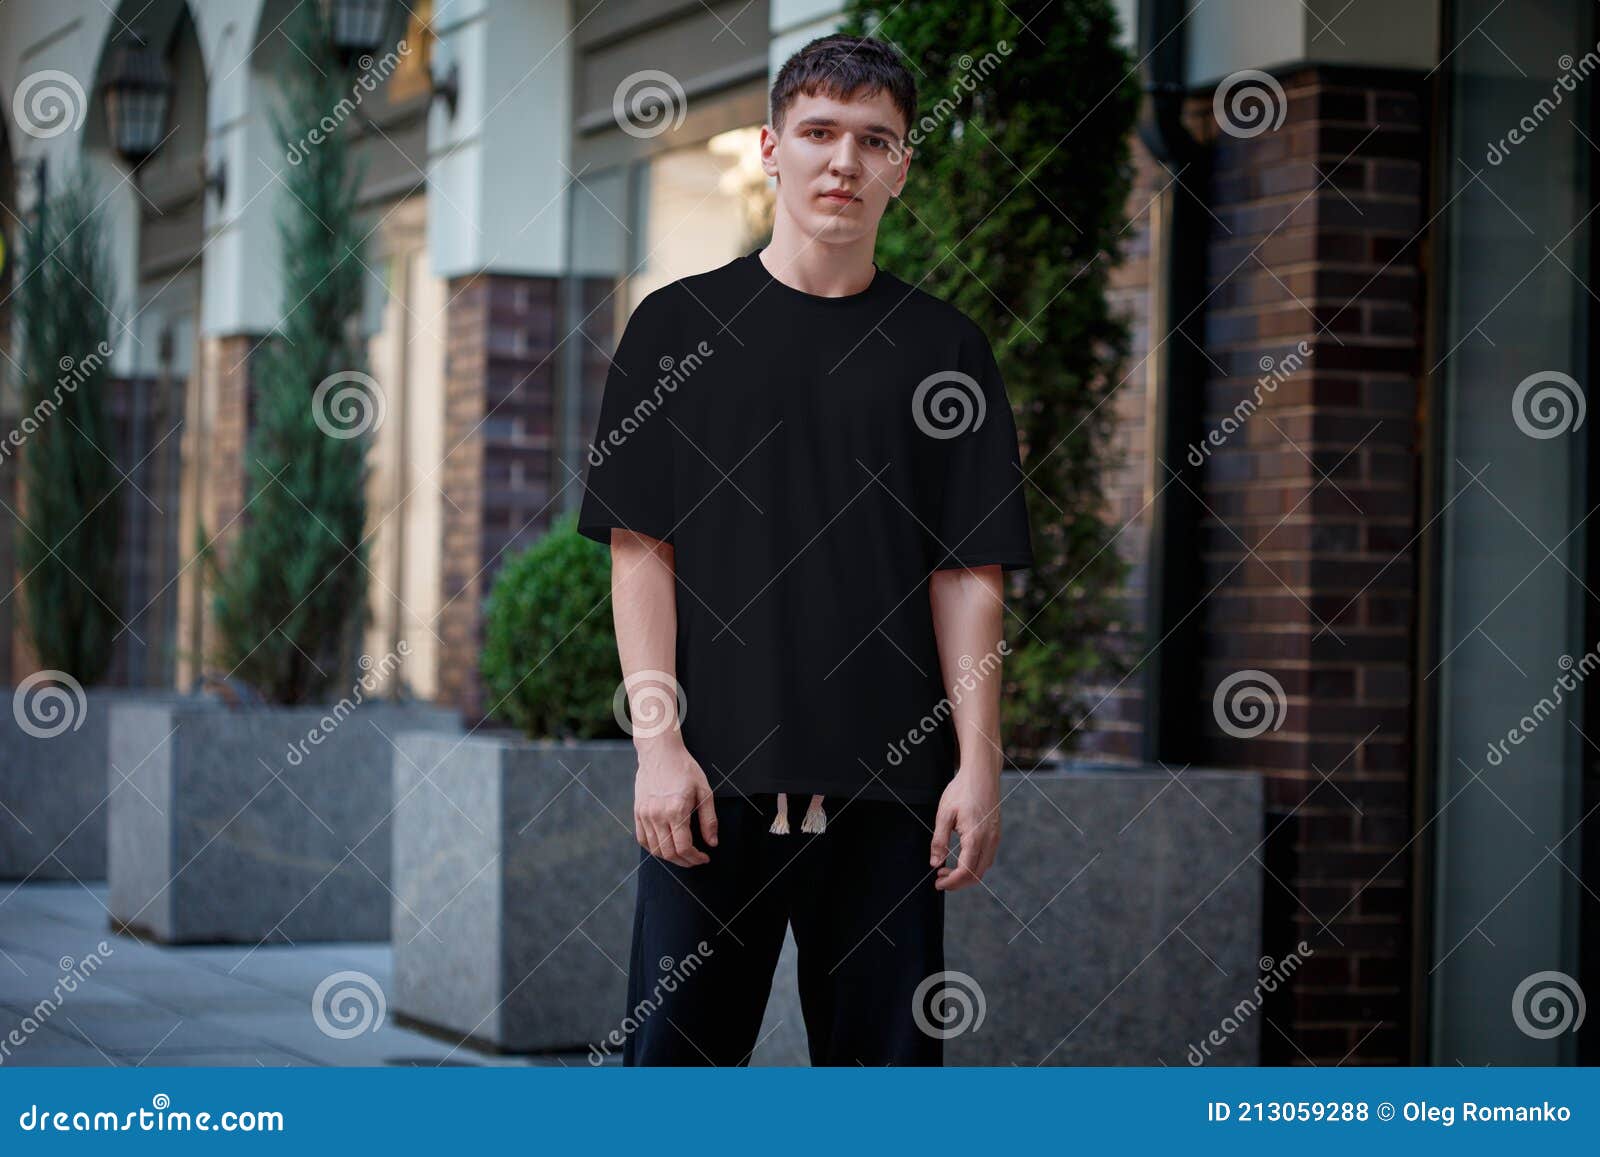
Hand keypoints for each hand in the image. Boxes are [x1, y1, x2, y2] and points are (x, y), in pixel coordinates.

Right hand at [634, 738, 718, 866]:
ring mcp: (645, 814)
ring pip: (655, 849)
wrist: (660, 752)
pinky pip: (642, 839)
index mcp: (676, 810)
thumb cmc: (684, 768)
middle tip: (695, 860)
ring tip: (682, 855)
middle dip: (684, 862)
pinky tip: (665, 847)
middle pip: (669, 852)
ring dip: (670, 857)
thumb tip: (712, 843)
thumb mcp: (704, 791)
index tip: (704, 858)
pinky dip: (654, 848)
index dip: (695, 858)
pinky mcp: (637, 812)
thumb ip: (709, 820)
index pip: (683, 847)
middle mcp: (657, 815)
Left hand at [930, 767, 999, 890]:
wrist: (981, 774)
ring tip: (946, 869)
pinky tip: (961, 858)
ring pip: (983, 868)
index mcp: (975, 837)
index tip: (938, 884)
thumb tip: (935, 863)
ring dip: (966, 874)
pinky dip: (974, 865)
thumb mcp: (944, 814)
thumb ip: (939, 841)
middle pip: (976, 875)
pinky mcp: (996, 833)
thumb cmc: (962, 790)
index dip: (951, 883)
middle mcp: (989, 840)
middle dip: (957, 882)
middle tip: (939, 879)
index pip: (965, 872)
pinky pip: (987, 857)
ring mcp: (995, 837)